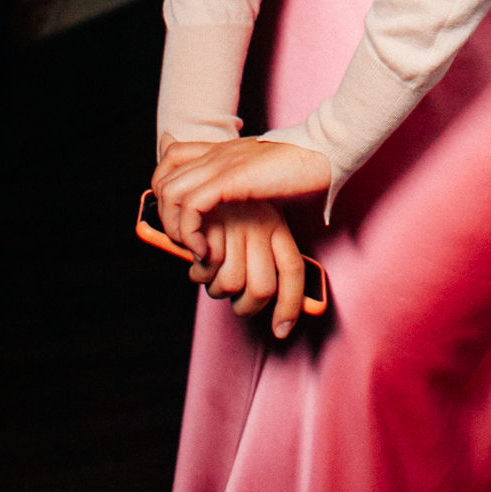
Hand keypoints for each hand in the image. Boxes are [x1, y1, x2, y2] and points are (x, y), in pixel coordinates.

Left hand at [152, 136, 330, 278]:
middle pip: (162, 179)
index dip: (165, 194)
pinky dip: (191, 232)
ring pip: (169, 192)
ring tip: (195, 248)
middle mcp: (215, 153)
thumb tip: (237, 210)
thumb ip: (245, 183)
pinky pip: (191, 206)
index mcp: (221, 150)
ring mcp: (221, 163)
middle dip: (164, 217)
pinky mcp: (230, 178)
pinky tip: (206, 250)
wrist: (324, 151)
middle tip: (185, 242)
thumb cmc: (304, 167)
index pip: (169, 160)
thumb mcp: (263, 174)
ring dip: (175, 227)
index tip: (183, 224)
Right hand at [186, 199, 306, 337]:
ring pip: (232, 284)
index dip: (290, 306)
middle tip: (230, 293)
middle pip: (261, 290)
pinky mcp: (213, 224)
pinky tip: (197, 260)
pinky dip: (199, 273)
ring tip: (209, 273)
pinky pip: (208, 267)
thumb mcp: (256, 219)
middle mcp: (263, 227)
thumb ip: (263, 254)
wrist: (208, 161)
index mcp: (278, 226)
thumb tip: (279, 308)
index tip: (281, 331)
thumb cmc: (231, 198)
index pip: (293, 272)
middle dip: (243, 306)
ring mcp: (238, 226)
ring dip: (216, 289)